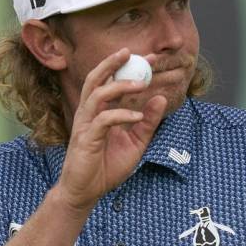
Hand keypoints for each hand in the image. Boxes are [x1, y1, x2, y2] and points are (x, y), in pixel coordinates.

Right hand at [56, 48, 166, 211]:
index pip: (111, 82)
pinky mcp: (86, 139)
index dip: (126, 67)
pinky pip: (104, 120)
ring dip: (119, 86)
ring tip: (140, 84)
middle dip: (112, 63)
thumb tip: (160, 98)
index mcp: (100, 111)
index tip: (148, 57)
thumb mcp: (136, 143)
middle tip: (133, 53)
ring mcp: (86, 125)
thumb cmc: (106, 167)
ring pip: (97, 94)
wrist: (86, 193)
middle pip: (96, 79)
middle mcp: (89, 113)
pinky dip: (122, 115)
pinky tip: (137, 116)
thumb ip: (147, 122)